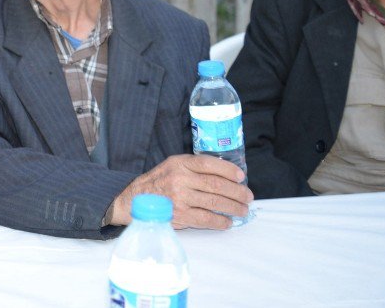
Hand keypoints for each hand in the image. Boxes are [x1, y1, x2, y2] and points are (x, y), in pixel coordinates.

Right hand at [108, 154, 253, 229]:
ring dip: (234, 208)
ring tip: (242, 210)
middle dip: (237, 192)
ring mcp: (180, 198)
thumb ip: (194, 167)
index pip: (209, 164)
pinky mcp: (180, 215)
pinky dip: (221, 222)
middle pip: (216, 185)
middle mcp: (180, 179)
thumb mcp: (173, 165)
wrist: (136, 199)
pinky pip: (207, 219)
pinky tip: (227, 222)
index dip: (228, 170)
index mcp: (179, 163)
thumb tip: (226, 175)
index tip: (241, 177)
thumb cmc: (159, 181)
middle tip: (248, 197)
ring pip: (215, 203)